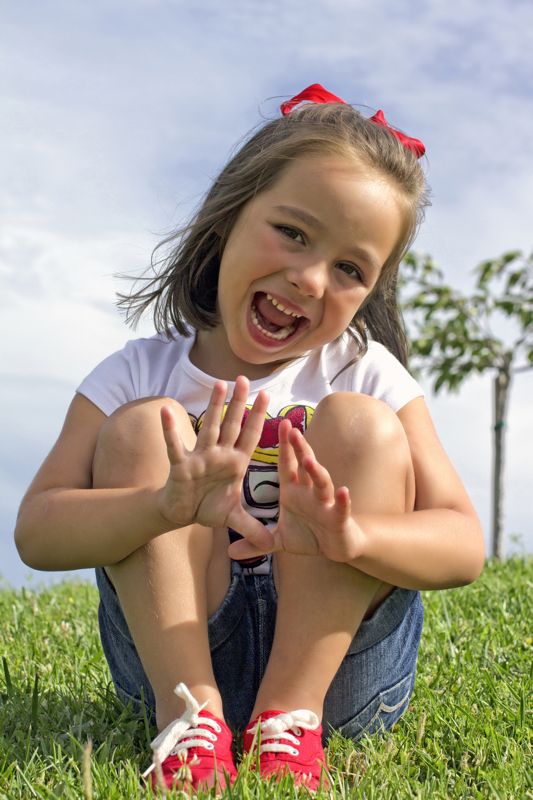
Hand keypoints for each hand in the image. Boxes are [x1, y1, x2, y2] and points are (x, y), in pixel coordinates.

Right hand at [158, 377, 273, 551]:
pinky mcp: (181, 466)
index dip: (259, 417)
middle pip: (231, 424)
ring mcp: (200, 458)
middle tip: (244, 378)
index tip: (267, 394)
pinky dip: (170, 430)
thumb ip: (252, 528)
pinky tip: (165, 410)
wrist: (180, 515)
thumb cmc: (206, 508)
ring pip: (208, 428)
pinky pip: (175, 446)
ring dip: (213, 407)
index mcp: (234, 463)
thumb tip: (269, 545)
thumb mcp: (232, 518)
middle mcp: (219, 455)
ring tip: (218, 383)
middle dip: (238, 403)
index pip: (249, 436)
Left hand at [228, 419, 363, 561]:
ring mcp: (325, 503)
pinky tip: (343, 491)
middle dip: (299, 448)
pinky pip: (340, 508)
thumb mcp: (279, 541)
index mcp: (294, 491)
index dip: (284, 446)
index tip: (280, 424)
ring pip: (322, 483)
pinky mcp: (338, 518)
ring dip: (316, 471)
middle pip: (305, 466)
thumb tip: (230, 552)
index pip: (287, 464)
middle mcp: (310, 492)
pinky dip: (342, 500)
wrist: (336, 548)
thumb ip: (256, 543)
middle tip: (292, 430)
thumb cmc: (309, 536)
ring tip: (308, 460)